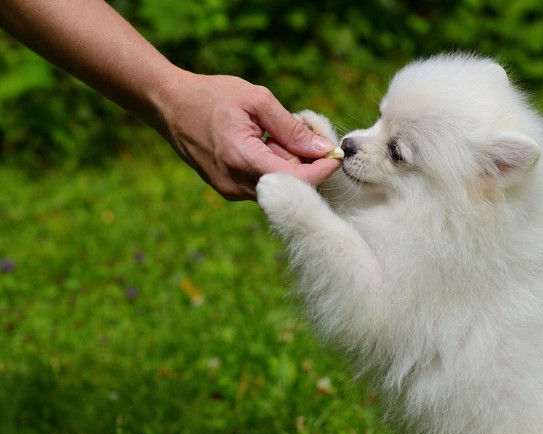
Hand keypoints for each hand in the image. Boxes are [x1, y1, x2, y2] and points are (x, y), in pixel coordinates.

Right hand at [159, 72, 340, 200]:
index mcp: (242, 159)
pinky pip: (261, 183)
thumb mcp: (256, 100)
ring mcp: (229, 190)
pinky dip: (270, 166)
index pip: (296, 180)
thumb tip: (322, 148)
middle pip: (288, 186)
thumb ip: (291, 128)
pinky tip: (261, 144)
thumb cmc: (212, 96)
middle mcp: (235, 183)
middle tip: (300, 132)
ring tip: (272, 135)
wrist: (169, 105)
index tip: (335, 154)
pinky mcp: (227, 189)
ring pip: (276, 186)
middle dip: (302, 163)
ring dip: (285, 164)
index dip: (321, 170)